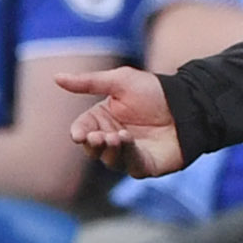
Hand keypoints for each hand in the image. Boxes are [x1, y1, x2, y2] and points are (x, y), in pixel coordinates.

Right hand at [60, 66, 186, 176]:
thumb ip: (88, 83)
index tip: (80, 133)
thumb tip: (55, 77)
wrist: (187, 103)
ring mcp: (129, 153)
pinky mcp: (146, 165)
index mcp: (103, 119)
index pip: (83, 129)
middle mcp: (113, 137)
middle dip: (92, 143)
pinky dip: (127, 155)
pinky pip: (131, 165)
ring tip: (117, 135)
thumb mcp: (119, 81)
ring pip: (110, 159)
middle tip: (97, 136)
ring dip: (110, 149)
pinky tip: (127, 141)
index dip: (79, 133)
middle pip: (93, 149)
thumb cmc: (154, 91)